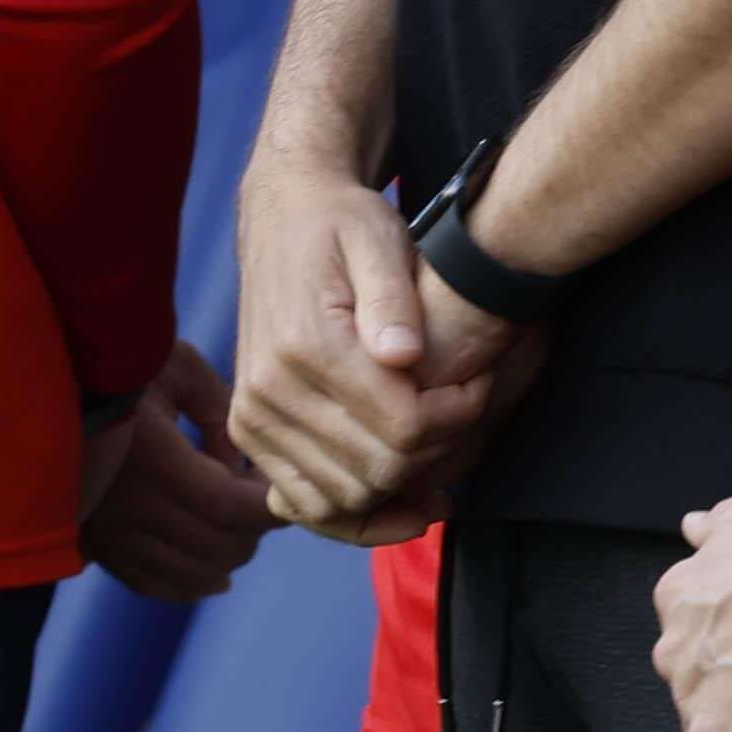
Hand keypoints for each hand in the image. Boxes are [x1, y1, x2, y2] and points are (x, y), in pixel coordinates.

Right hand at [82, 341, 277, 600]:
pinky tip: (218, 573)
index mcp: (151, 459)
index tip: (291, 486)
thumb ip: (221, 412)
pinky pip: (156, 585)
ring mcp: (110, 535)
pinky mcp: (97, 548)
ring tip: (233, 512)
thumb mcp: (177, 367)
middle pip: (221, 547)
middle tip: (259, 489)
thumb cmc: (117, 364)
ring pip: (197, 573)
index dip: (272, 507)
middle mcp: (128, 508)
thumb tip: (240, 465)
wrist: (39, 386)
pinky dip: (195, 583)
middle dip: (257, 524)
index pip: (230, 508)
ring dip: (232, 550)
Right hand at [230, 151, 504, 538]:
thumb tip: (406, 356)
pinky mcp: (249, 433)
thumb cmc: (341, 223)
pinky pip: (304, 504)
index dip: (458, 417)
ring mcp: (252, 419)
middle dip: (438, 455)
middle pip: (376, 471)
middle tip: (469, 421)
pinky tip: (403, 501)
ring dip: (401, 493)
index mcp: (304, 345)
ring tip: (445, 459)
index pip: (402, 424)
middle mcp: (268, 392)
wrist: (282, 217)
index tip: (482, 387)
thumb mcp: (378, 238)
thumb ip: (393, 298)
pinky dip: (355, 514)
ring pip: (342, 500)